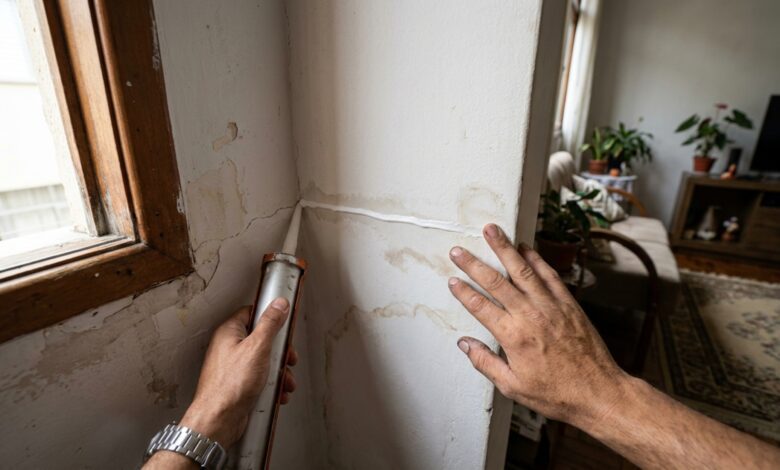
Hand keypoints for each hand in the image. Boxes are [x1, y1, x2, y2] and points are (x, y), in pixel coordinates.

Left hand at [179, 299, 297, 447]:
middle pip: (262, 340)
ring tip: (284, 381)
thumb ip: (269, 323)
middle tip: (287, 358)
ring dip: (279, 372)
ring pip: (264, 361)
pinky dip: (271, 385)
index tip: (284, 322)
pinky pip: (260, 378)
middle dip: (279, 352)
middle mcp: (229, 347)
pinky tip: (276, 393)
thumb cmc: (230, 386)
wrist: (219, 420)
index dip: (270, 317)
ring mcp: (234, 367)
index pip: (252, 313)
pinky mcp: (238, 384)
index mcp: (229, 332)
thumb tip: (278, 304)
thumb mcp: (257, 348)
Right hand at [448, 224, 628, 428]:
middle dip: (474, 264)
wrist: (599, 393)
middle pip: (496, 282)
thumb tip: (465, 344)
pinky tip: (526, 248)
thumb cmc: (556, 394)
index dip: (463, 292)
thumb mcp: (513, 387)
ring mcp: (551, 306)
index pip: (480, 307)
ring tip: (491, 230)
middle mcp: (530, 315)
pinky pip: (550, 275)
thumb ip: (486, 363)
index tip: (452, 280)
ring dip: (505, 248)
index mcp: (513, 336)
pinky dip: (537, 259)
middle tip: (459, 250)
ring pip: (523, 270)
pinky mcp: (569, 304)